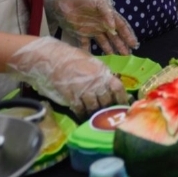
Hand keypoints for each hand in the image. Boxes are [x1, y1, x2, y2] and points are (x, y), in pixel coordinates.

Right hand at [8, 37, 127, 116]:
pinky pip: (79, 109)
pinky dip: (81, 114)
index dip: (122, 98)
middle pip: (107, 100)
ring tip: (96, 118)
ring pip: (94, 107)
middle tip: (109, 115)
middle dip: (109, 109)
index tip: (124, 106)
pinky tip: (82, 116)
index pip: (118, 87)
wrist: (53, 58)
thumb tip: (109, 84)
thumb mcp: (92, 62)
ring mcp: (84, 90)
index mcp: (103, 72)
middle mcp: (96, 82)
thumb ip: (101, 74)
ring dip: (95, 114)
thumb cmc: (73, 58)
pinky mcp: (71, 96)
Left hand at [45, 0, 137, 55]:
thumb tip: (113, 26)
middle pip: (114, 36)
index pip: (121, 26)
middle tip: (127, 55)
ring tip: (116, 58)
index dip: (128, 35)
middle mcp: (102, 24)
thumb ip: (106, 12)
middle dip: (121, 45)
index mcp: (108, 15)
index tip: (134, 44)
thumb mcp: (98, 1)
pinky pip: (86, 44)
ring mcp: (92, 29)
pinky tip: (93, 59)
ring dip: (110, 49)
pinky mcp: (81, 33)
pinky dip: (89, 50)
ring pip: (104, 41)